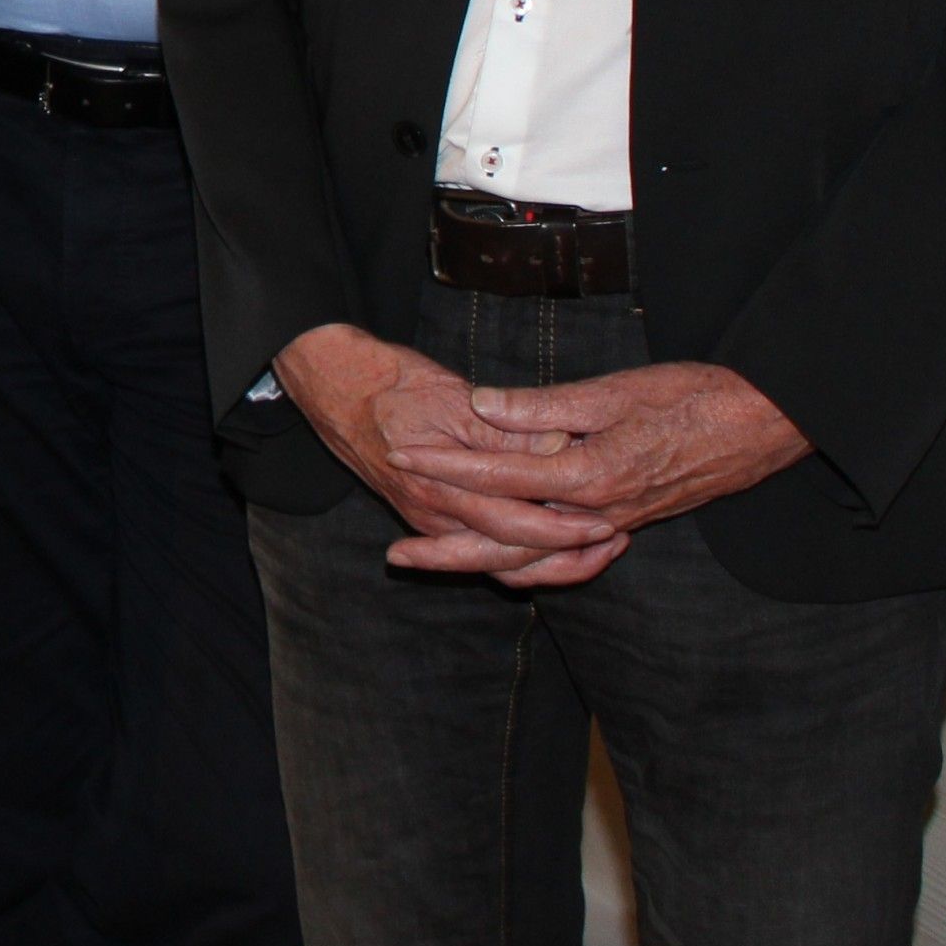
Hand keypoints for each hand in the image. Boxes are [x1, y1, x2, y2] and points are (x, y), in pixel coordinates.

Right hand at [275, 324, 624, 584]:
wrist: (332, 384)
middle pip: (510, 558)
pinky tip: (547, 544)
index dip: (565, 529)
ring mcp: (428, 521)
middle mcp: (433, 516)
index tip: (606, 523)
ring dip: (546, 563)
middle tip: (613, 543)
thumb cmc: (390, 382)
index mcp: (440, 489)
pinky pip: (479, 550)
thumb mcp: (451, 397)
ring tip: (593, 550)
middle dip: (566, 557)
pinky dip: (517, 554)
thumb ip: (504, 430)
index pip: (515, 526)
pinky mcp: (427, 516)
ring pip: (495, 563)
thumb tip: (558, 445)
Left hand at [391, 360, 807, 586]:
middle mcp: (599, 512)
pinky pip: (570, 559)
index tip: (399, 460)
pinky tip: (505, 563)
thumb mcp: (614, 391)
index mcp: (590, 474)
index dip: (445, 468)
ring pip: (539, 560)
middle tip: (396, 555)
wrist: (765, 424)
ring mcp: (616, 523)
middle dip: (449, 552)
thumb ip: (543, 407)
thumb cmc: (692, 396)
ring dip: (484, 563)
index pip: (499, 477)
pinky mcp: (629, 522)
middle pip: (510, 544)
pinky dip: (533, 566)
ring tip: (434, 563)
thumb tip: (479, 406)